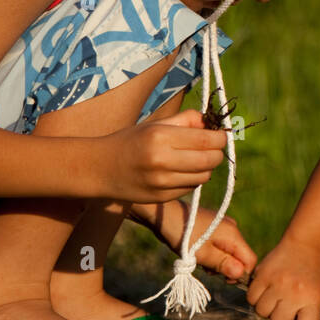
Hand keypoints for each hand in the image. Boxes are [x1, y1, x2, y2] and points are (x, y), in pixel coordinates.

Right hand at [104, 109, 226, 203]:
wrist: (99, 169)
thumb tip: (211, 123)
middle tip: (212, 147)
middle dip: (217, 153)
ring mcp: (161, 183)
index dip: (220, 138)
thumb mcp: (154, 124)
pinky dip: (193, 179)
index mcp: (160, 137)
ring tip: (195, 159)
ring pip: (204, 176)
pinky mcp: (161, 198)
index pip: (206, 140)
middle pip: (209, 160)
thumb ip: (185, 120)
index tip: (220, 135)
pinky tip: (181, 171)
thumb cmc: (130, 141)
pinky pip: (190, 188)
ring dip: (206, 167)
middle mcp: (161, 161)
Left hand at [134, 200, 256, 282]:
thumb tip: (241, 274)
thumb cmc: (182, 234)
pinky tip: (199, 254)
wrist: (165, 214)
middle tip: (207, 270)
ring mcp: (224, 227)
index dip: (241, 274)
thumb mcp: (202, 254)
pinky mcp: (215, 228)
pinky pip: (221, 247)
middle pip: (240, 257)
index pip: (250, 260)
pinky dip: (212, 254)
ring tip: (200, 261)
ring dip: (217, 262)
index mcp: (233, 234)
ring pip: (230, 253)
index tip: (223, 280)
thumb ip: (223, 264)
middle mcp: (232, 229)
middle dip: (226, 268)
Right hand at [247, 239, 319, 319]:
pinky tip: (264, 288)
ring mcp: (279, 283)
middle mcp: (296, 292)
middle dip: (278, 317)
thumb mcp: (316, 298)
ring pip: (261, 312)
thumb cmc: (310, 278)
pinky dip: (255, 297)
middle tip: (284, 305)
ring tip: (274, 295)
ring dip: (265, 308)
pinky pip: (251, 298)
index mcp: (313, 300)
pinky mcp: (263, 274)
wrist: (304, 247)